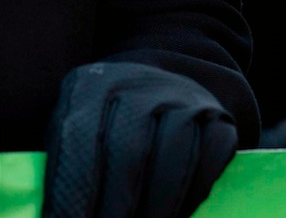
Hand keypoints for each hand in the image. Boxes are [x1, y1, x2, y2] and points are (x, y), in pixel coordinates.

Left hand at [43, 62, 238, 217]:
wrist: (158, 89)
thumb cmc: (103, 126)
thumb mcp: (74, 131)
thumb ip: (68, 168)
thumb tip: (63, 214)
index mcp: (93, 85)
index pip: (80, 140)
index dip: (74, 190)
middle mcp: (142, 85)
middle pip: (129, 150)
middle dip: (115, 205)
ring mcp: (186, 99)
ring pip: (173, 157)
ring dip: (155, 208)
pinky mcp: (219, 118)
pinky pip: (210, 160)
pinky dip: (191, 197)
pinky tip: (175, 215)